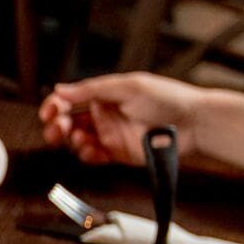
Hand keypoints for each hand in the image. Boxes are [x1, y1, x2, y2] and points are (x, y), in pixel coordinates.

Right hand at [38, 72, 209, 165]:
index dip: (55, 106)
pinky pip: (95, 157)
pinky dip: (87, 155)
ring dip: (71, 141)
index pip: (70, 100)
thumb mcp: (128, 87)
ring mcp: (111, 134)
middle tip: (56, 129)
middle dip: (58, 126)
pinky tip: (89, 150)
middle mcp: (105, 114)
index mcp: (104, 95)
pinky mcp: (119, 153)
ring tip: (77, 139)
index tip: (49, 113)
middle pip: (69, 122)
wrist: (194, 122)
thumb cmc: (168, 98)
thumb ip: (92, 89)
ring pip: (79, 140)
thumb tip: (61, 89)